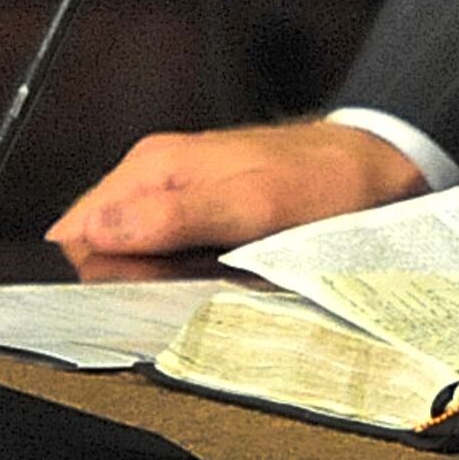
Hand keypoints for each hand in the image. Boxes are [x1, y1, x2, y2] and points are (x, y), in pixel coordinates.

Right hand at [46, 120, 424, 279]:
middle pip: (103, 248)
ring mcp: (181, 195)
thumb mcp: (253, 204)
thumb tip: (97, 231)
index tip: (138, 294)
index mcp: (153, 167)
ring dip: (160, 280)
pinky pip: (172, 254)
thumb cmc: (325, 181)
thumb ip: (175, 217)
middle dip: (130, 280)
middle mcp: (158, 177)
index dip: (98, 274)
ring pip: (137, 256)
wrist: (380, 165)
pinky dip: (187, 274)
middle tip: (181, 290)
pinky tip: (216, 278)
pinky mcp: (206, 213)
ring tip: (204, 283)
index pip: (77, 233)